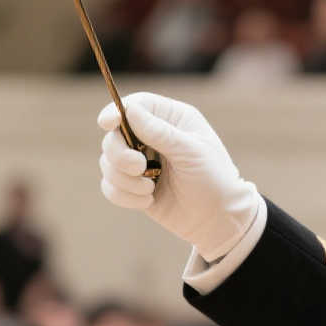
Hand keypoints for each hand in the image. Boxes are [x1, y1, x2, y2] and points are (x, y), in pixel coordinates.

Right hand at [98, 93, 266, 261]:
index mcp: (171, 119)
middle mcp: (152, 137)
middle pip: (113, 135)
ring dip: (124, 179)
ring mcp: (140, 162)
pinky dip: (124, 196)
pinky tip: (147, 201)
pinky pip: (109, 186)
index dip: (116, 111)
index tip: (107, 123)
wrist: (218, 220)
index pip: (135, 105)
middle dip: (119, 154)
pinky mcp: (133, 186)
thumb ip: (160, 132)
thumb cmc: (213, 180)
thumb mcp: (191, 152)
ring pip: (107, 162)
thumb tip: (130, 110)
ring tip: (149, 190)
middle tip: (139, 167)